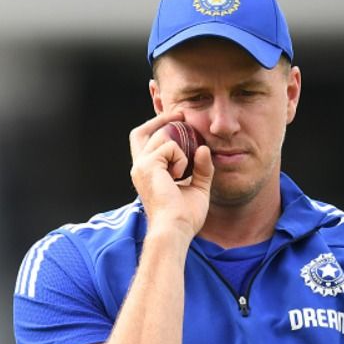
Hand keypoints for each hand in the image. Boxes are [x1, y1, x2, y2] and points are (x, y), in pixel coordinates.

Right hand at [128, 111, 213, 239]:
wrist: (176, 228)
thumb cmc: (185, 216)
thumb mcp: (197, 187)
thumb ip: (201, 168)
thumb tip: (204, 149)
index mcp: (147, 172)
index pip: (144, 140)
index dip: (156, 125)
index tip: (175, 116)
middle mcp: (138, 167)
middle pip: (142, 131)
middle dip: (161, 119)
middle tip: (182, 114)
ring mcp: (140, 165)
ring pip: (162, 138)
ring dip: (180, 149)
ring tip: (183, 172)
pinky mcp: (146, 165)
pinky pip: (169, 146)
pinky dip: (180, 157)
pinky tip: (179, 175)